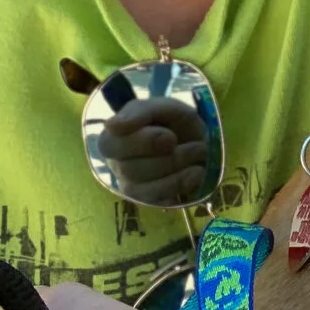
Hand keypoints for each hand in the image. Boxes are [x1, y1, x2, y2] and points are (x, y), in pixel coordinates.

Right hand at [99, 94, 215, 204]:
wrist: (196, 140)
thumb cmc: (172, 122)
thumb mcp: (162, 107)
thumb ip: (139, 112)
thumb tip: (110, 125)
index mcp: (113, 138)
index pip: (111, 146)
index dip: (142, 143)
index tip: (170, 138)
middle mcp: (117, 165)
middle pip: (130, 170)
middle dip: (168, 157)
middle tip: (194, 145)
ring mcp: (132, 186)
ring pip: (146, 189)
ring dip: (179, 170)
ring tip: (199, 152)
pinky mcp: (149, 202)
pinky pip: (160, 201)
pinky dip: (182, 185)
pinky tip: (197, 171)